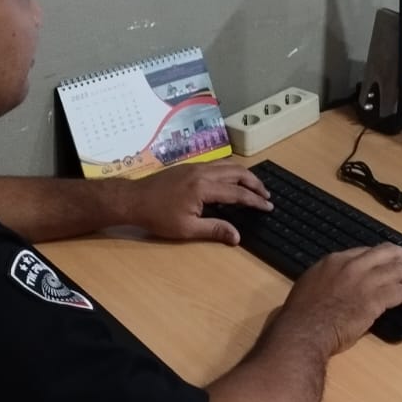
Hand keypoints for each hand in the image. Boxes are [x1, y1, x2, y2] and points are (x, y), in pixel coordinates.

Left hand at [125, 163, 270, 243]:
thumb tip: (237, 237)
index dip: (255, 200)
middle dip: (255, 183)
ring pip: (228, 165)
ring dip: (244, 175)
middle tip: (266, 195)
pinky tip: (231, 180)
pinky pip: (217, 164)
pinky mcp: (189, 166)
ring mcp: (196, 166)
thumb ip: (214, 230)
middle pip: (237, 173)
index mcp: (204, 187)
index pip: (238, 193)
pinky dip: (231, 171)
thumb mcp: (186, 229)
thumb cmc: (158, 216)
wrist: (133, 199)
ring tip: (253, 186)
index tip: (268, 206)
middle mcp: (203, 172)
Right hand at [275, 244, 401, 356]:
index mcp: (334, 261)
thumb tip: (337, 287)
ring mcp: (364, 280)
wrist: (305, 330)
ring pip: (399, 271)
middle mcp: (352, 265)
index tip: (388, 263)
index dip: (382, 257)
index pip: (366, 251)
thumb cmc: (302, 316)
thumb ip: (328, 281)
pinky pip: (400, 292)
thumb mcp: (310, 286)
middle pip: (387, 252)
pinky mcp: (374, 299)